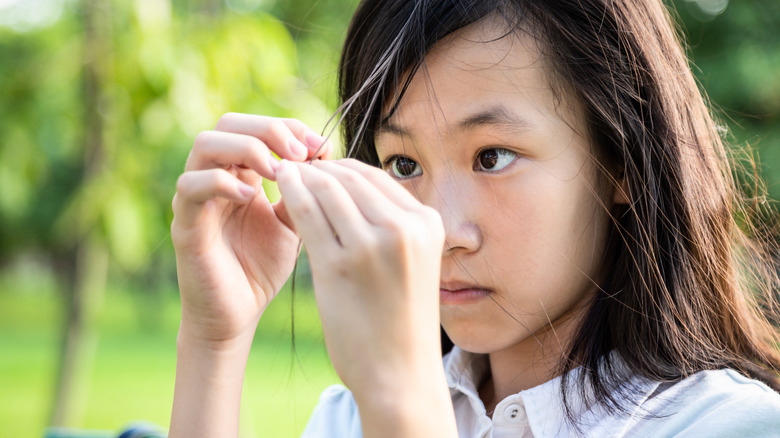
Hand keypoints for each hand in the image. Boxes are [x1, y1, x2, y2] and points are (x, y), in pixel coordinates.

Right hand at [171, 113, 330, 346]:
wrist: (238, 315)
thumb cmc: (262, 268)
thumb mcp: (294, 223)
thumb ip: (304, 190)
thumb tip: (325, 153)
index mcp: (240, 173)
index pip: (256, 126)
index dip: (288, 127)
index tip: (320, 146)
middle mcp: (214, 177)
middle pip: (229, 123)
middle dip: (268, 129)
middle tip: (301, 153)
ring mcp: (196, 198)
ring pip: (205, 144)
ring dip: (247, 149)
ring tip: (278, 171)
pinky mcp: (185, 223)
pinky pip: (191, 187)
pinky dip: (222, 183)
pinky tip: (253, 197)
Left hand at [275, 159, 444, 398]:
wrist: (400, 375)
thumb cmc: (401, 320)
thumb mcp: (411, 262)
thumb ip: (391, 225)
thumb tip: (351, 188)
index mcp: (426, 223)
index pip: (375, 176)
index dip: (340, 167)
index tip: (318, 168)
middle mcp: (404, 228)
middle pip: (350, 177)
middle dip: (318, 167)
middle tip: (293, 164)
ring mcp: (371, 246)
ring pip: (326, 189)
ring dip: (301, 176)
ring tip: (283, 173)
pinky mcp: (338, 266)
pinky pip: (307, 214)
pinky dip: (291, 195)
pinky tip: (279, 190)